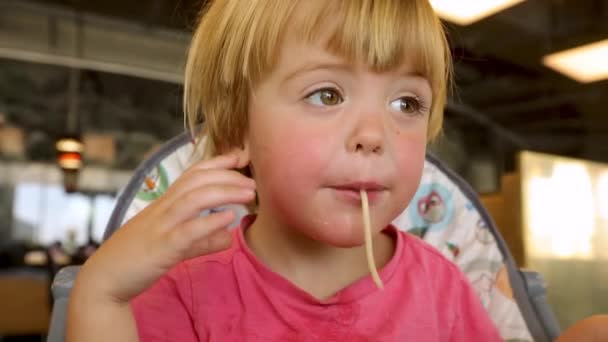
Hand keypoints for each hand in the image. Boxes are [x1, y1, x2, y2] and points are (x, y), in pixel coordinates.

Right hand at [75, 153, 254, 302]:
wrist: (104, 281)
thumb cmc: (137, 260)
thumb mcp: (174, 246)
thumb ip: (202, 240)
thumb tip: (228, 237)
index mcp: (164, 205)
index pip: (192, 174)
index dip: (217, 162)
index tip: (241, 157)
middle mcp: (162, 209)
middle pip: (197, 181)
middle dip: (228, 176)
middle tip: (253, 180)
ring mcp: (161, 226)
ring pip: (194, 199)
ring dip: (225, 192)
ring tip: (249, 193)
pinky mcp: (161, 248)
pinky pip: (187, 231)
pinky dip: (210, 222)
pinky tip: (229, 218)